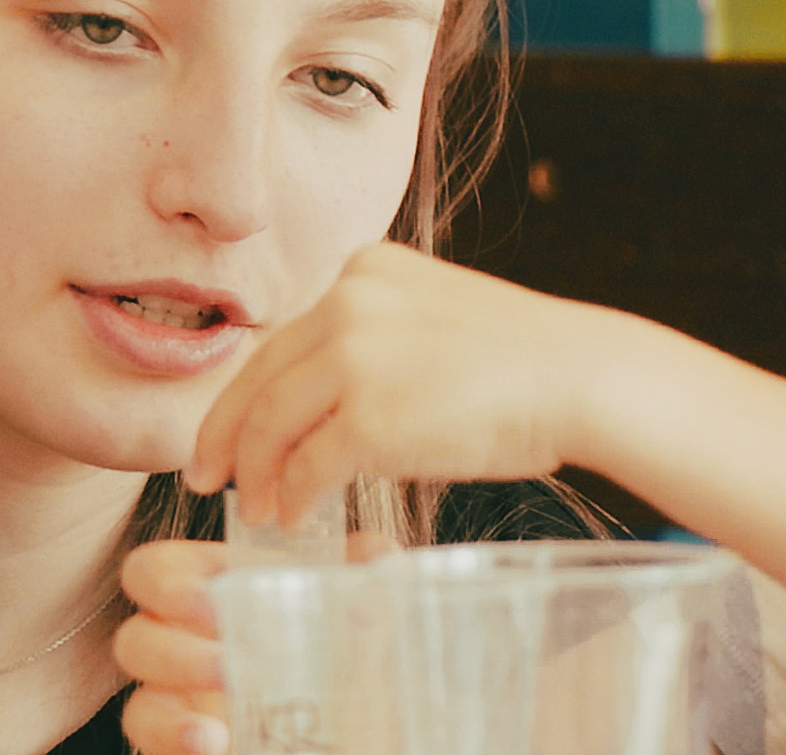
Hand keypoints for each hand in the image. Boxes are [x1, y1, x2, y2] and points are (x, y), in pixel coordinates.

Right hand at [114, 534, 399, 754]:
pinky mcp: (188, 740)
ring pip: (140, 702)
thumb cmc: (353, 645)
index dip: (168, 584)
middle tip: (227, 667)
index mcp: (214, 588)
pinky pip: (156, 743)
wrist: (372, 714)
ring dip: (171, 716)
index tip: (212, 604)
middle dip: (174, 654)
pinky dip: (178, 744)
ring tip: (217, 731)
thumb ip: (368, 576)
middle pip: (137, 638)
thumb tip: (385, 562)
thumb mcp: (364, 606)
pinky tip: (215, 745)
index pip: (155, 571)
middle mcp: (186, 641)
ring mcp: (184, 699)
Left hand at [187, 242, 626, 525]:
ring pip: (273, 424)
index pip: (284, 339)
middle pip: (261, 377)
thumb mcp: (435, 314)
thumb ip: (377, 334)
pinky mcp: (371, 417)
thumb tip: (325, 396)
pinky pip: (308, 466)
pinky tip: (293, 516)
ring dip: (256, 473)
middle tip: (206, 474)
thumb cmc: (522, 359)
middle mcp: (349, 303)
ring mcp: (357, 358)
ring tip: (253, 507)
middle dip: (227, 434)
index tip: (229, 428)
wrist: (579, 375)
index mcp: (365, 270)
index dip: (247, 390)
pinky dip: (292, 496)